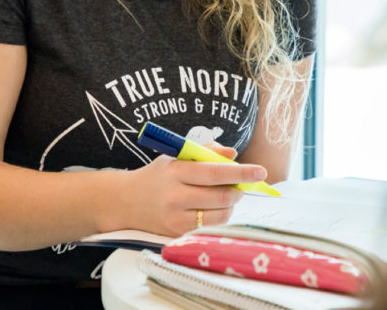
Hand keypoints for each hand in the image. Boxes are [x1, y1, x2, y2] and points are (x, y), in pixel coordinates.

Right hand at [118, 147, 267, 236]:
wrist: (125, 201)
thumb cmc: (158, 175)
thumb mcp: (177, 157)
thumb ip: (206, 152)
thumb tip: (233, 154)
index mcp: (176, 172)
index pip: (216, 173)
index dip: (242, 172)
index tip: (261, 172)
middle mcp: (175, 197)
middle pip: (222, 197)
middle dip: (239, 190)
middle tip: (240, 185)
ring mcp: (175, 219)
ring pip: (219, 215)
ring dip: (231, 205)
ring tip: (226, 196)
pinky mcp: (176, 234)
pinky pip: (209, 227)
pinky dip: (219, 217)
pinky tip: (213, 208)